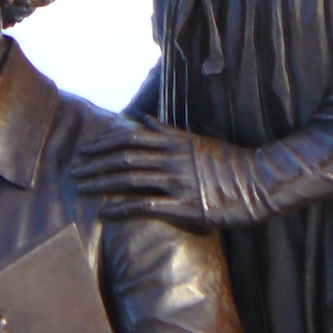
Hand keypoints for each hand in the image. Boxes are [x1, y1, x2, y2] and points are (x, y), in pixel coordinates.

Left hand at [73, 117, 271, 228]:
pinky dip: (122, 208)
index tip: (85, 150)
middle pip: (123, 157)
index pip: (129, 138)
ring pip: (130, 180)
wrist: (259, 181)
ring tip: (81, 188)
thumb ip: (168, 131)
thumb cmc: (228, 162)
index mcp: (174, 140)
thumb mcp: (196, 139)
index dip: (103, 144)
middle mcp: (172, 158)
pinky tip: (105, 212)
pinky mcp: (184, 206)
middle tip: (73, 170)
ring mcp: (178, 182)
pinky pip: (146, 206)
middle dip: (95, 163)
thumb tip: (144, 120)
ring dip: (101, 183)